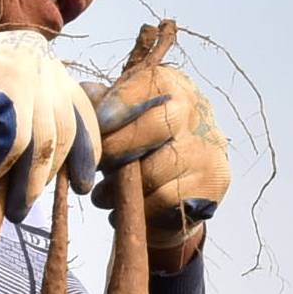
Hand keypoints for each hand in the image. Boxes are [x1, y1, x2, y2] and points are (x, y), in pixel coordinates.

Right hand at [0, 30, 98, 200]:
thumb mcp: (2, 101)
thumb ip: (32, 121)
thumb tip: (57, 167)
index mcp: (46, 60)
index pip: (80, 109)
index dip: (86, 149)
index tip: (83, 181)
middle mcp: (41, 59)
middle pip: (66, 128)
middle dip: (53, 173)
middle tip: (36, 202)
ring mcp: (23, 69)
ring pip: (42, 141)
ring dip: (28, 183)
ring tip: (14, 208)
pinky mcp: (1, 85)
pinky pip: (13, 143)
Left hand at [92, 61, 229, 268]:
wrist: (183, 178)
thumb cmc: (142, 139)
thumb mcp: (121, 113)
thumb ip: (99, 103)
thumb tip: (80, 106)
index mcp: (174, 85)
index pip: (149, 86)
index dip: (118, 105)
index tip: (97, 125)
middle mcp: (198, 112)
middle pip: (156, 126)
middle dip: (117, 149)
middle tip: (95, 166)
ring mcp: (208, 148)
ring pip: (158, 171)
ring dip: (121, 188)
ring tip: (102, 196)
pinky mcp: (212, 183)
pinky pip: (167, 200)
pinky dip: (141, 208)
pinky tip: (128, 208)